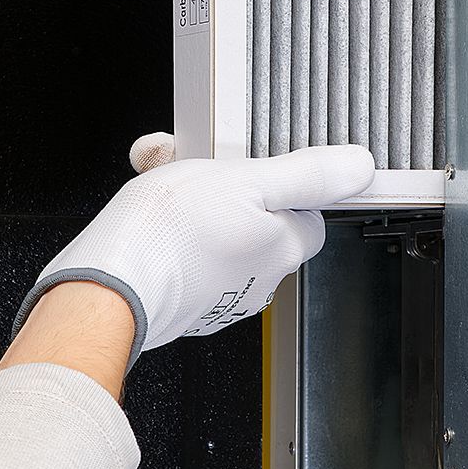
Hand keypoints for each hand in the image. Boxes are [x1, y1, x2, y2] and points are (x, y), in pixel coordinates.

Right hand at [11, 134, 375, 369]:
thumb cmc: (170, 235)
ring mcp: (220, 295)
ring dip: (195, 205)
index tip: (251, 167)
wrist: (108, 285)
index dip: (281, 184)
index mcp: (283, 248)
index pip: (308, 214)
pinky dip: (171, 233)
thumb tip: (360, 168)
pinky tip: (150, 218)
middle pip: (259, 220)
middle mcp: (259, 279)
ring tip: (165, 185)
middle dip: (227, 188)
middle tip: (196, 168)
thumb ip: (307, 175)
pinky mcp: (183, 301)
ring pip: (220, 234)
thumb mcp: (246, 180)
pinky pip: (187, 255)